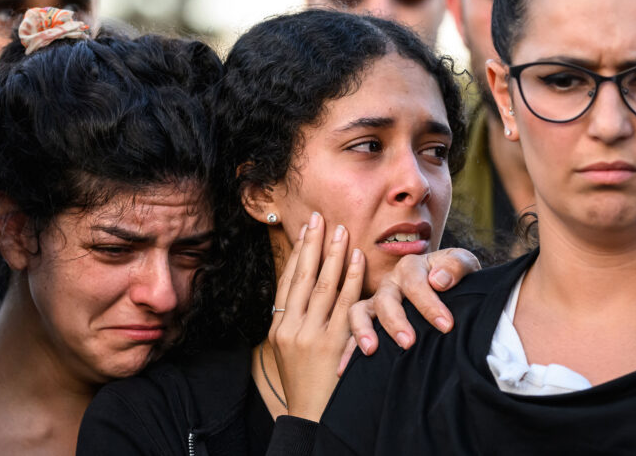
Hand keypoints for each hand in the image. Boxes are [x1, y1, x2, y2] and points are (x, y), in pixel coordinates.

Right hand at [268, 212, 364, 421]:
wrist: (311, 418)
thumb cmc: (306, 384)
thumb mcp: (291, 352)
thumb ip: (298, 323)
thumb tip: (308, 294)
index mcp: (278, 327)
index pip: (288, 280)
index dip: (298, 252)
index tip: (306, 229)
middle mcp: (290, 327)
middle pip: (302, 276)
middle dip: (313, 244)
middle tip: (322, 217)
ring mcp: (310, 335)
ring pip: (322, 285)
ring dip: (333, 254)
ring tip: (341, 230)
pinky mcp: (331, 343)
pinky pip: (344, 304)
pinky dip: (351, 279)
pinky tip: (356, 259)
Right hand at [339, 248, 479, 368]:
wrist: (447, 285)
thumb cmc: (454, 276)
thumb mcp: (462, 263)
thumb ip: (455, 265)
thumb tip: (438, 280)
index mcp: (410, 267)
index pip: (415, 284)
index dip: (429, 305)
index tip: (446, 326)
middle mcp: (389, 283)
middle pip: (385, 299)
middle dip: (395, 321)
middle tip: (408, 342)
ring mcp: (376, 301)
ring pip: (359, 311)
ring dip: (363, 330)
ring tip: (371, 350)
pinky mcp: (370, 320)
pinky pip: (352, 332)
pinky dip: (347, 350)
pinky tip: (345, 370)